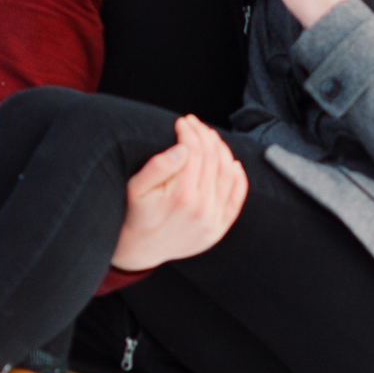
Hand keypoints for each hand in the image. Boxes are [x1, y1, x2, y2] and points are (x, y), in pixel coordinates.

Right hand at [111, 114, 247, 271]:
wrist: (139, 250)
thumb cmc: (135, 214)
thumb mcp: (135, 188)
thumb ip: (157, 167)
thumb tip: (183, 149)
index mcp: (182, 197)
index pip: (195, 153)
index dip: (189, 132)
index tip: (182, 122)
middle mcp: (203, 209)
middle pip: (212, 160)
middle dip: (203, 136)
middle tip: (194, 123)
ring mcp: (214, 221)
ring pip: (228, 174)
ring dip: (221, 150)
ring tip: (209, 137)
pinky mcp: (219, 229)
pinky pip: (237, 197)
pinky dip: (238, 177)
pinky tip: (232, 162)